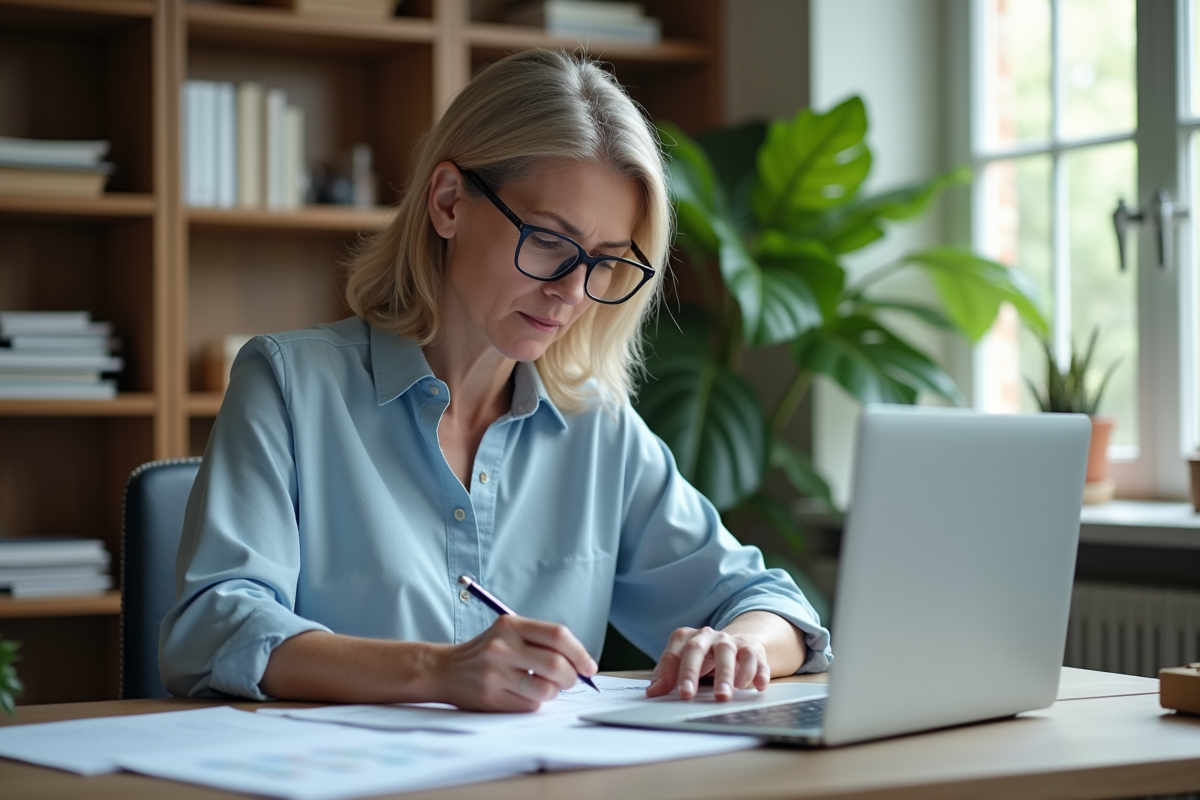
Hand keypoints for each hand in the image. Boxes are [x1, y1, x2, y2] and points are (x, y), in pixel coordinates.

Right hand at [433, 615, 597, 711]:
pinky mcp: (491, 697)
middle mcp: (502, 647)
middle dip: (571, 677)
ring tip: (545, 687)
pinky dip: (536, 702)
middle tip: (570, 680)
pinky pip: (530, 705)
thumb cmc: (487, 651)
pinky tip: (524, 694)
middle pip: (556, 664)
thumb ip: (542, 641)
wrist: (445, 669)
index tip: (589, 666)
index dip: (580, 652)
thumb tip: (581, 663)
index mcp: (511, 625)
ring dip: (554, 692)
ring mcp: (495, 673)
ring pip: (546, 689)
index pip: (557, 635)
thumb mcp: (509, 632)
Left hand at [647, 626, 770, 701]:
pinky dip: (758, 672)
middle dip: (692, 672)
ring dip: (725, 674)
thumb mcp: (683, 664)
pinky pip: (755, 657)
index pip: (674, 654)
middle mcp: (708, 636)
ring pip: (727, 652)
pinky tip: (758, 686)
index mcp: (687, 638)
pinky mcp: (752, 649)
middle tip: (688, 696)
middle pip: (696, 648)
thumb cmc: (704, 658)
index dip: (670, 674)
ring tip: (723, 695)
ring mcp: (730, 641)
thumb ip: (667, 676)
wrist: (736, 643)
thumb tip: (652, 693)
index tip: (666, 693)